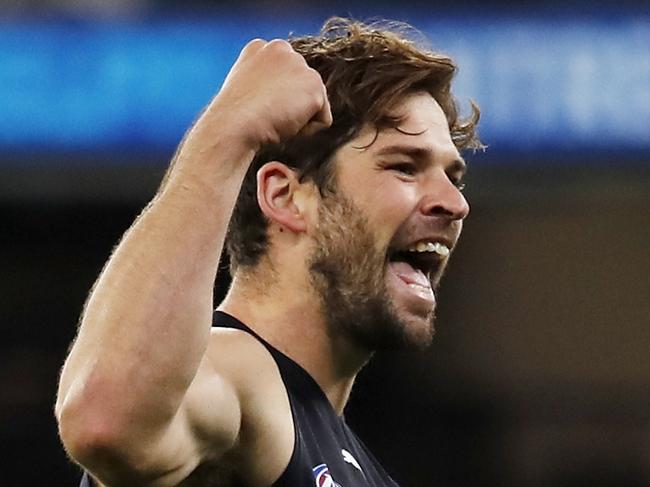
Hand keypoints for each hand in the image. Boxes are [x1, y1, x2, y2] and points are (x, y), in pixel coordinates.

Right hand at [207, 39, 332, 149]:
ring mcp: (300, 66)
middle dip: (289, 106)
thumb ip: (266, 83)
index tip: (257, 107)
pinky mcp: (315, 86)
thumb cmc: (235, 118)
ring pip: (313, 104)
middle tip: (266, 114)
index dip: (275, 99)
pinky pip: (322, 120)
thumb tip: (284, 98)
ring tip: (274, 119)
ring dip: (297, 119)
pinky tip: (285, 124)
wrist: (234, 125)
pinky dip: (307, 131)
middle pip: (302, 89)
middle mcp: (283, 49)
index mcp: (262, 48)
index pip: (286, 77)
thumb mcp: (247, 89)